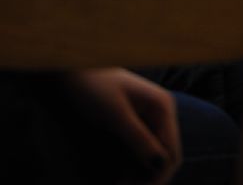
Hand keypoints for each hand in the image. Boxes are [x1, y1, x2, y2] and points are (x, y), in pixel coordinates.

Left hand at [57, 68, 180, 184]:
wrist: (70, 70)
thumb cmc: (92, 87)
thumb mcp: (115, 115)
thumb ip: (138, 139)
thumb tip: (160, 165)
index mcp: (162, 107)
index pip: (171, 152)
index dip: (157, 177)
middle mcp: (160, 113)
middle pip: (165, 156)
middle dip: (149, 178)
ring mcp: (148, 118)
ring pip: (153, 156)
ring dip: (140, 175)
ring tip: (118, 184)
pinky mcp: (134, 123)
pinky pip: (141, 150)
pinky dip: (132, 166)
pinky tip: (117, 176)